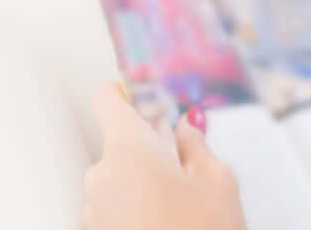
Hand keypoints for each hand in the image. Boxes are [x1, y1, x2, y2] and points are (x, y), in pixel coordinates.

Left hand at [81, 82, 245, 229]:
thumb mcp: (218, 183)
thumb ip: (197, 144)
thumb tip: (188, 122)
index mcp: (128, 149)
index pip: (107, 100)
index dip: (123, 94)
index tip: (138, 95)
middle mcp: (100, 176)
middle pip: (118, 148)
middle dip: (148, 155)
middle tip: (185, 173)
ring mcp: (93, 211)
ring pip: (116, 183)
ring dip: (141, 189)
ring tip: (181, 212)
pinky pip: (113, 213)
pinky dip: (135, 215)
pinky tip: (166, 226)